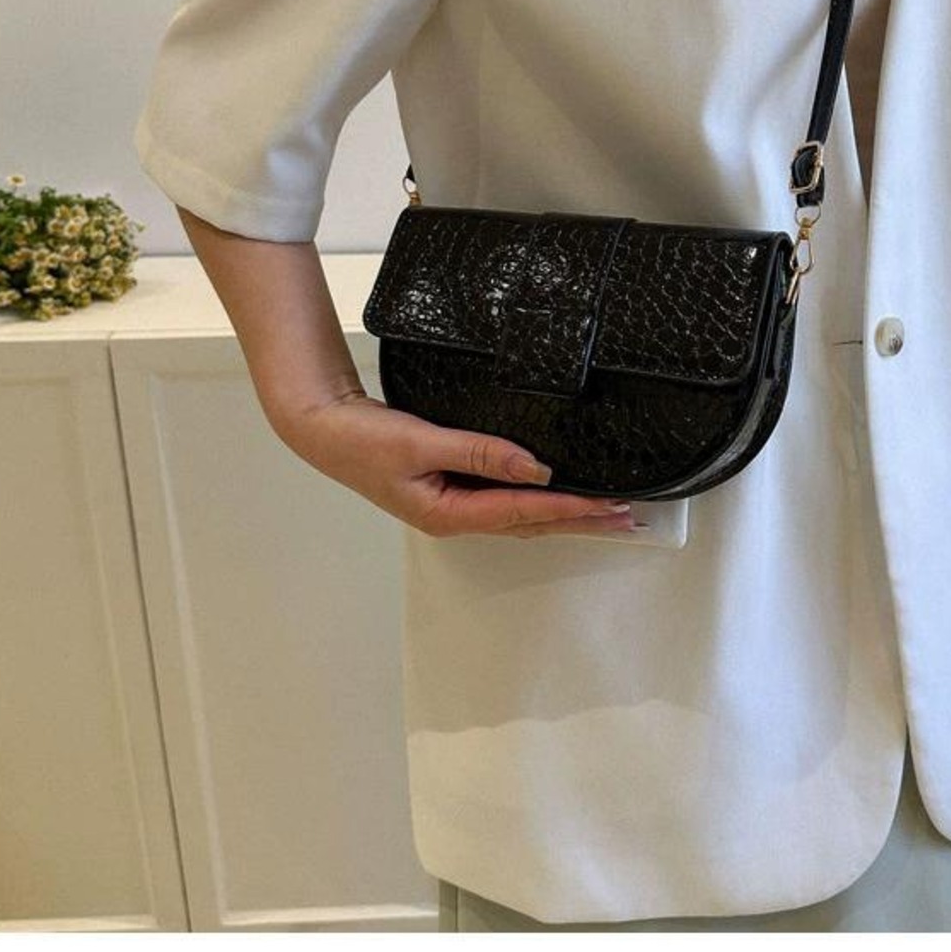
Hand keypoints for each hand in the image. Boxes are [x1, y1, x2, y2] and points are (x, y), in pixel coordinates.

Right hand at [285, 392, 635, 538]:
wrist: (324, 429)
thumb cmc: (363, 440)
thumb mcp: (420, 442)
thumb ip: (479, 451)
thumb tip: (534, 464)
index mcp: (449, 513)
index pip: (524, 512)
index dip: (570, 508)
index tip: (608, 505)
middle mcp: (456, 516)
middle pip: (531, 522)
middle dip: (580, 520)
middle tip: (626, 516)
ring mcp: (453, 504)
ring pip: (521, 514)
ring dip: (563, 512)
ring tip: (604, 511)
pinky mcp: (449, 487)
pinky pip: (504, 499)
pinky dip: (536, 497)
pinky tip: (552, 490)